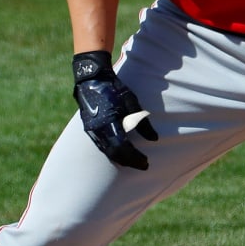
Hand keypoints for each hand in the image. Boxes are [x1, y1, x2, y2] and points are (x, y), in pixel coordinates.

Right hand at [72, 51, 157, 169]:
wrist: (92, 80)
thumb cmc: (114, 89)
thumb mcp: (132, 102)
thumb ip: (142, 122)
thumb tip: (155, 139)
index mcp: (110, 124)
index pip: (124, 148)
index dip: (135, 158)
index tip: (146, 163)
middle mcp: (98, 131)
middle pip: (115, 154)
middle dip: (130, 161)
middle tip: (143, 165)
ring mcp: (92, 131)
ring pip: (107, 152)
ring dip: (121, 159)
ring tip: (133, 161)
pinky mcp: (89, 129)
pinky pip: (102, 146)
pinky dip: (113, 152)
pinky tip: (121, 153)